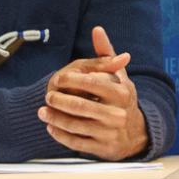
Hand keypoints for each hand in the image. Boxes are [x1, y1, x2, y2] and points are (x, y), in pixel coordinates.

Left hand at [39, 25, 148, 159]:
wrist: (136, 133)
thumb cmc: (121, 98)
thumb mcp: (118, 76)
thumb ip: (105, 54)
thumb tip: (97, 29)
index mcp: (122, 92)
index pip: (92, 82)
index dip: (71, 80)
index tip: (58, 78)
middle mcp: (118, 113)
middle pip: (81, 105)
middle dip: (59, 100)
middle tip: (47, 96)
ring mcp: (110, 133)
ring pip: (76, 125)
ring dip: (55, 118)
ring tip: (42, 112)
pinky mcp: (102, 149)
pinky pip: (76, 142)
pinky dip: (60, 135)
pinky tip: (51, 127)